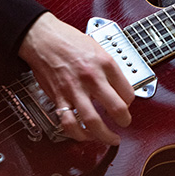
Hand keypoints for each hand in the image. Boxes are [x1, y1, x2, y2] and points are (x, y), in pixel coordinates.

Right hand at [18, 12, 134, 145]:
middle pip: (116, 108)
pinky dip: (78, 135)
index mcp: (104, 63)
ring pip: (93, 122)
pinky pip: (69, 123)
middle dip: (124, 121)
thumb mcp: (97, 47)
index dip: (130, 102)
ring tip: (110, 138)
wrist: (43, 37)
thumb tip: (118, 86)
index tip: (127, 104)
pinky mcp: (59, 97)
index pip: (128, 91)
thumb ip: (108, 67)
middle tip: (124, 123)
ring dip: (105, 135)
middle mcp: (92, 77)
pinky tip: (84, 135)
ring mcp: (75, 89)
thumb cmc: (68, 39)